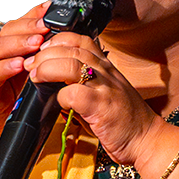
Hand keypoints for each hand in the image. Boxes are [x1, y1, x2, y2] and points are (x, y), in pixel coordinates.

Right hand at [0, 3, 49, 141]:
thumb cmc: (12, 95)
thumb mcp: (29, 71)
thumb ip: (39, 54)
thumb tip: (60, 37)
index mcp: (6, 46)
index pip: (18, 24)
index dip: (33, 18)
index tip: (50, 14)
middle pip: (7, 32)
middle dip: (28, 28)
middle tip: (45, 28)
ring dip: (17, 44)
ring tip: (35, 44)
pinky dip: (4, 67)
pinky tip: (18, 65)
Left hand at [25, 33, 164, 165]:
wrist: (147, 140)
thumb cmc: (125, 121)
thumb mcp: (105, 94)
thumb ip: (83, 86)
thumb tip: (54, 86)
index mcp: (106, 67)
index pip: (80, 39)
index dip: (57, 40)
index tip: (42, 50)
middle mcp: (106, 72)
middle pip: (71, 47)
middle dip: (44, 53)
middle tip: (30, 64)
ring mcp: (105, 88)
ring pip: (70, 64)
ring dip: (47, 68)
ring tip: (35, 77)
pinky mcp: (102, 107)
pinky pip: (74, 93)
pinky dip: (60, 96)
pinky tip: (58, 103)